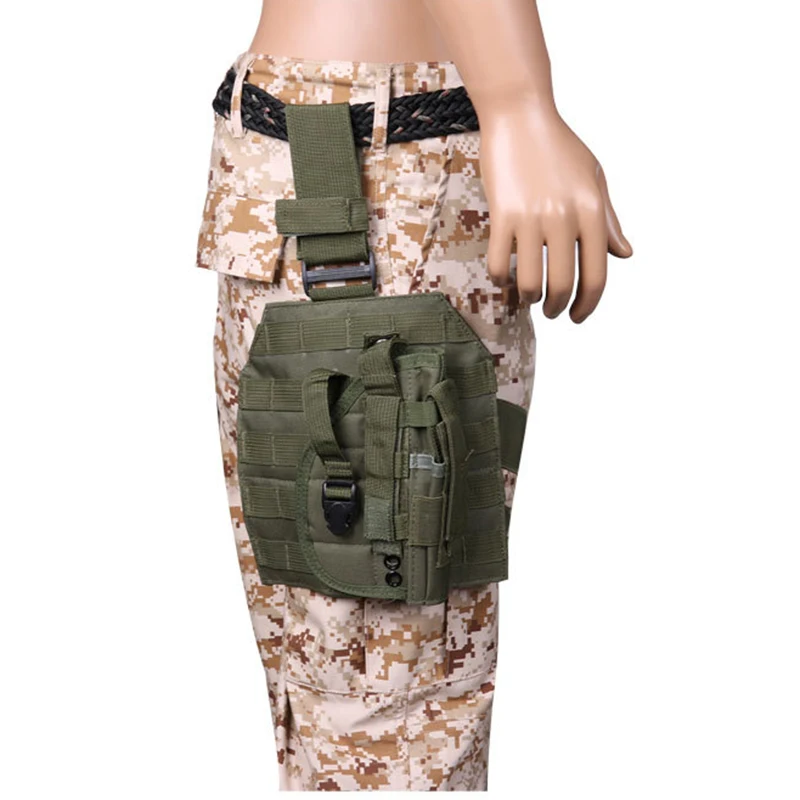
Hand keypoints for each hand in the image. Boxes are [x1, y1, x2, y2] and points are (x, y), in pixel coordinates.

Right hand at [479, 103, 632, 322]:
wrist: (520, 115)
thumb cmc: (559, 146)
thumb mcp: (594, 179)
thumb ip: (608, 221)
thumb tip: (624, 255)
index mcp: (592, 211)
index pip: (596, 276)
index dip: (589, 305)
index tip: (579, 317)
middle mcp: (565, 217)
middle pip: (563, 285)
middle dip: (558, 308)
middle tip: (553, 312)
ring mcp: (532, 216)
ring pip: (529, 281)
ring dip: (529, 298)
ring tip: (529, 297)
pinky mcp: (502, 213)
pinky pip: (499, 262)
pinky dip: (500, 279)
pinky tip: (503, 278)